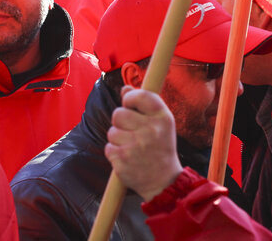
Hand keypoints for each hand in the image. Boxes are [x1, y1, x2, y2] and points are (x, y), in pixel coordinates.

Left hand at [105, 86, 182, 201]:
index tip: (129, 105)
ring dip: (117, 139)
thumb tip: (124, 88)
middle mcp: (151, 130)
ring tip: (132, 147)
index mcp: (163, 118)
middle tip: (131, 132)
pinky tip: (127, 157)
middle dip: (120, 122)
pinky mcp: (123, 160)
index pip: (140, 95)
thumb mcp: (161, 123)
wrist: (163, 182)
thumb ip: (143, 104)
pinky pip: (108, 147)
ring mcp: (136, 146)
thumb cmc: (160, 148)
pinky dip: (114, 152)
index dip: (129, 98)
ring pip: (111, 131)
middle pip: (118, 113)